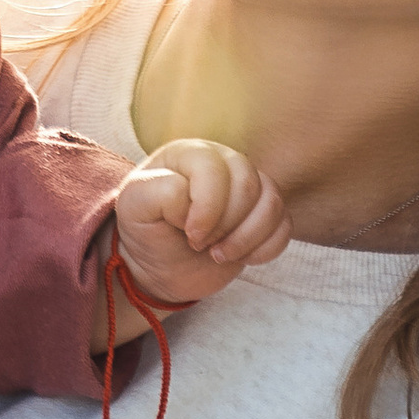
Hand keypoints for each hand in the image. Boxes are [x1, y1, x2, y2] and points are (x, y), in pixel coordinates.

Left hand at [112, 140, 292, 304]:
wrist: (157, 265)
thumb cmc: (145, 230)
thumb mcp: (134, 208)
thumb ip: (159, 191)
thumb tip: (195, 200)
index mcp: (189, 154)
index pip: (214, 168)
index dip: (207, 208)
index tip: (189, 234)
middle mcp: (222, 162)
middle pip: (247, 183)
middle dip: (226, 224)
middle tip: (201, 245)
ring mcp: (246, 189)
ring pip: (272, 202)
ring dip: (247, 238)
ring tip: (219, 254)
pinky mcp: (262, 215)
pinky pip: (285, 224)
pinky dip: (265, 248)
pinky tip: (240, 257)